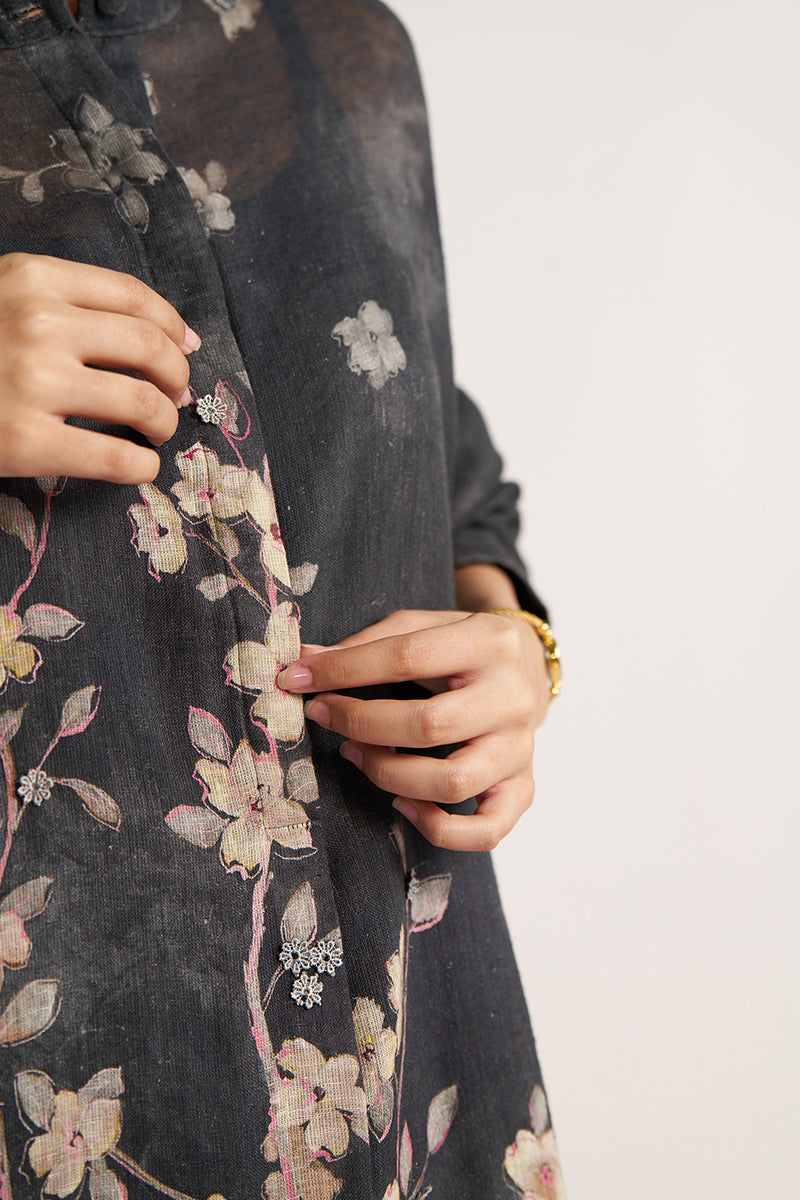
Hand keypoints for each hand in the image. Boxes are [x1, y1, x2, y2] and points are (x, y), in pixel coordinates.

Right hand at [0, 253, 199, 481]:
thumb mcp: (3, 299)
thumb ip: (67, 304)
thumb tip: (168, 337)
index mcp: (32, 279)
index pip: (132, 295)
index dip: (172, 326)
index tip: (187, 348)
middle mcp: (38, 324)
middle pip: (148, 348)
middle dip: (176, 377)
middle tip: (175, 397)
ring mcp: (33, 383)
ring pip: (142, 403)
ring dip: (164, 423)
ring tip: (156, 432)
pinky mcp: (27, 441)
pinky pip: (116, 458)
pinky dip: (143, 467)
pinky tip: (140, 467)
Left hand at [277, 609, 550, 851]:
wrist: (527, 667)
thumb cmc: (461, 648)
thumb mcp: (422, 627)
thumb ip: (368, 644)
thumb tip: (305, 661)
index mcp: (489, 642)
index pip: (407, 657)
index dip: (344, 670)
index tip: (298, 678)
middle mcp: (513, 697)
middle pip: (430, 725)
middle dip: (361, 723)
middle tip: (325, 717)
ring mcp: (521, 747)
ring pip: (452, 782)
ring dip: (388, 774)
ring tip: (356, 754)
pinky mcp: (522, 785)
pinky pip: (486, 829)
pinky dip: (439, 828)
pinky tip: (403, 804)